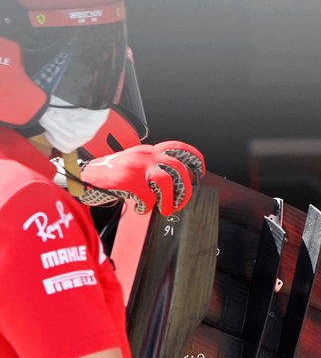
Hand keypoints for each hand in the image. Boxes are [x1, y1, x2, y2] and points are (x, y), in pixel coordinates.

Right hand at [79, 140, 204, 215]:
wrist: (84, 177)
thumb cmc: (112, 175)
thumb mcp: (136, 164)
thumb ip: (153, 168)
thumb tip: (176, 185)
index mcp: (149, 151)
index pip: (178, 148)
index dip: (194, 159)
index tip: (200, 172)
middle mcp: (145, 155)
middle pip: (178, 169)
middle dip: (184, 190)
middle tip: (179, 204)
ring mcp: (136, 167)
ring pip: (166, 182)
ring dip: (169, 201)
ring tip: (163, 209)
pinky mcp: (127, 180)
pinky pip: (148, 197)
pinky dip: (147, 207)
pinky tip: (140, 208)